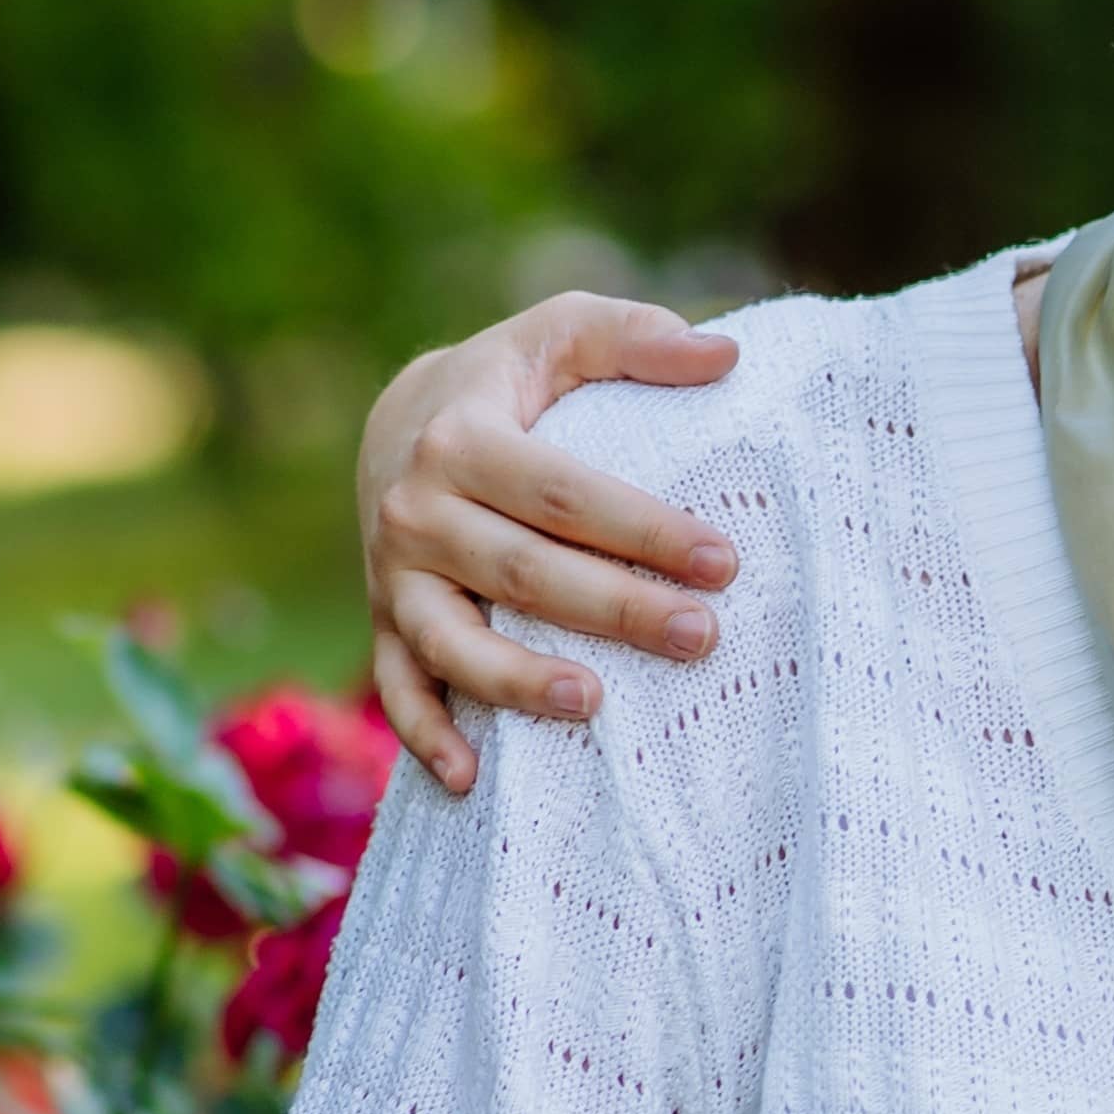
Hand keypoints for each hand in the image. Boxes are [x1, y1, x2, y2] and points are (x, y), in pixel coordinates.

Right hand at [357, 294, 742, 790]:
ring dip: (518, 680)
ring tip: (595, 704)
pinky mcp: (385, 623)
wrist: (400, 421)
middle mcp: (418, 511)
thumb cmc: (511, 381)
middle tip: (702, 636)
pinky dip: (427, 736)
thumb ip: (637, 336)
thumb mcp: (563, 333)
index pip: (565, 494)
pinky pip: (400, 688)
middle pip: (523, 572)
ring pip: (453, 640)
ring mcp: (395, 576)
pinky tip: (472, 781)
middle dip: (615, 610)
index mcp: (465, 439)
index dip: (644, 529)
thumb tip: (727, 354)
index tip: (725, 561)